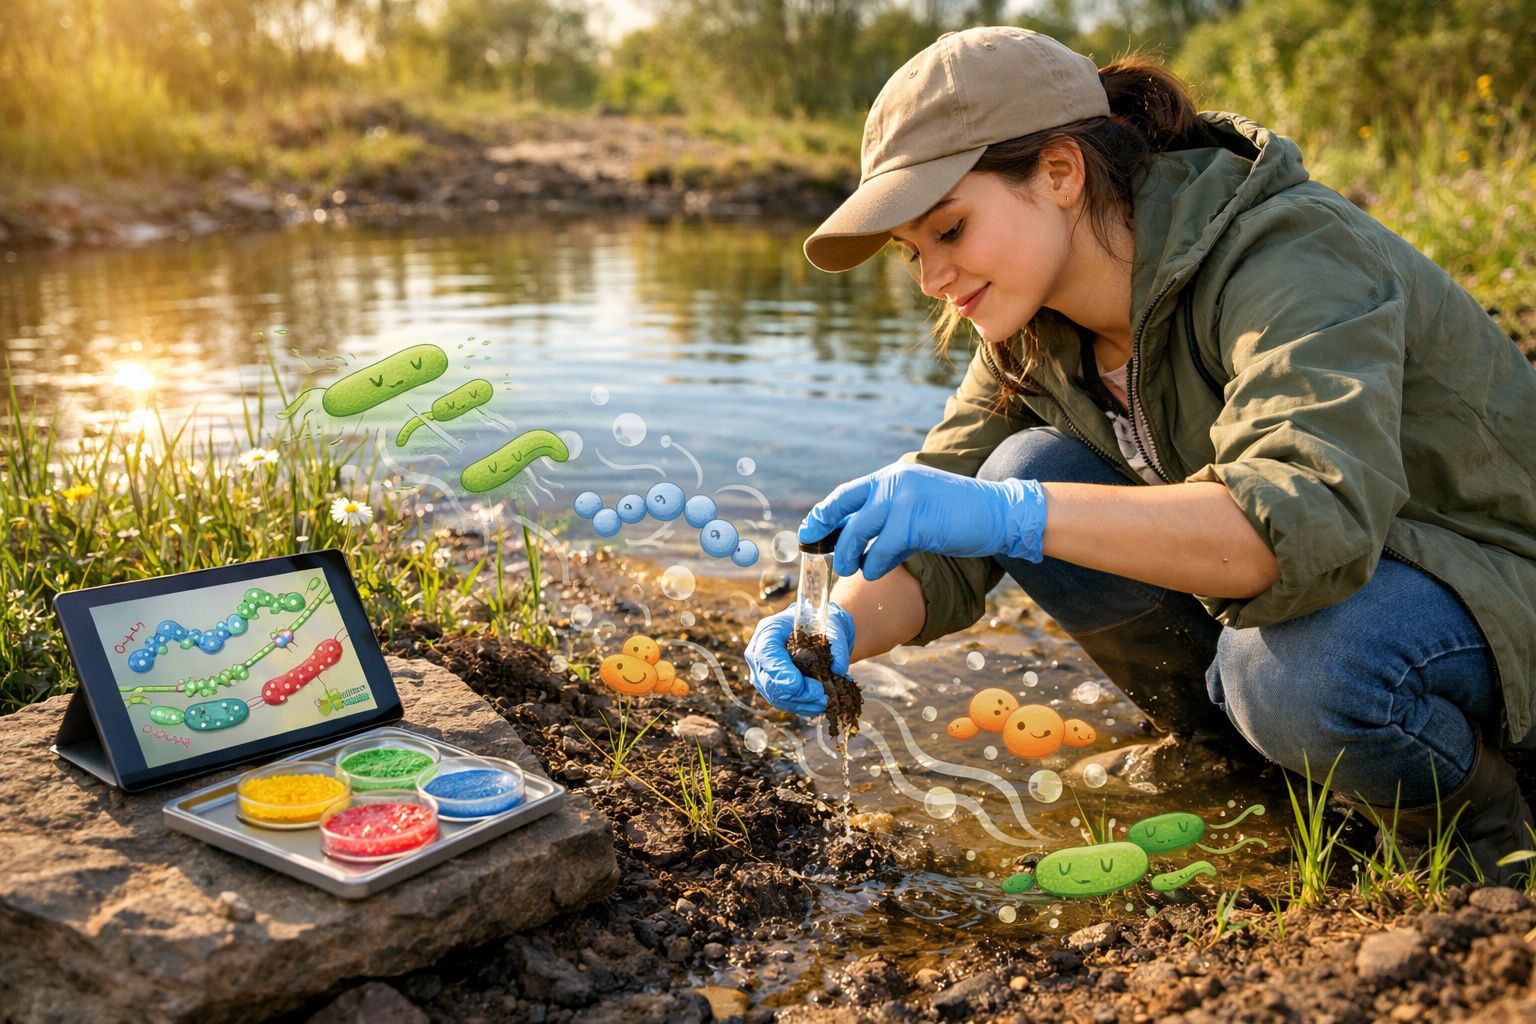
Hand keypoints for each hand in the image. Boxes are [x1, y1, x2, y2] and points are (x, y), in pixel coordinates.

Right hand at [744, 602, 855, 715]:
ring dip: (800, 703)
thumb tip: (839, 669)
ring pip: (775, 696)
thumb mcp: (830, 626)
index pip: (766, 655)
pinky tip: (818, 706)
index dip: (780, 672)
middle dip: (796, 693)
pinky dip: (801, 707)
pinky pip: (782, 702)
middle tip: (821, 696)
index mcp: (768, 632)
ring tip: (824, 703)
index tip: (797, 685)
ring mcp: (763, 674)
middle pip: (769, 680)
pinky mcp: (771, 688)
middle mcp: (759, 654)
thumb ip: (836, 644)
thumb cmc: (820, 624)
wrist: (816, 632)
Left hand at [801, 462, 1047, 579]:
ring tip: (853, 568)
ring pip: (857, 533)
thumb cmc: (956, 515)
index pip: (845, 494)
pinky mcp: (914, 522)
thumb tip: (853, 541)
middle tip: (822, 557)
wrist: (995, 512)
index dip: (823, 515)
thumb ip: (887, 517)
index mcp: (891, 477)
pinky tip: (878, 570)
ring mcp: (903, 499)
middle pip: (843, 510)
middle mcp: (893, 482)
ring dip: (850, 556)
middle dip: (826, 536)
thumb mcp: (916, 507)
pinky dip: (875, 566)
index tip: (808, 532)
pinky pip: (880, 551)